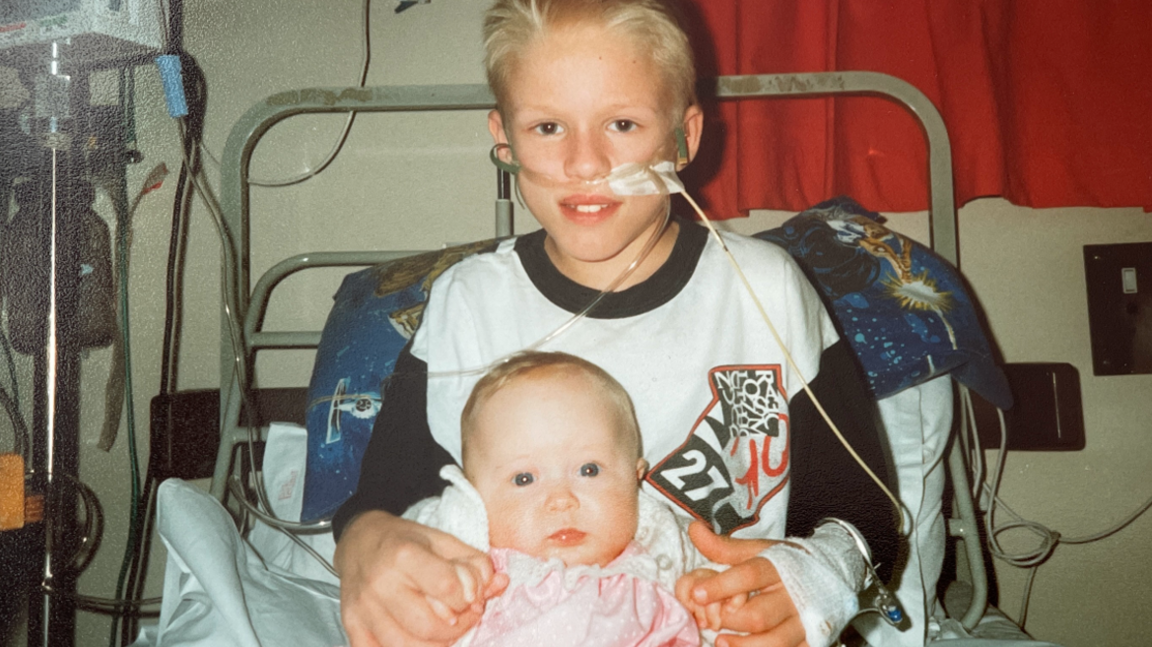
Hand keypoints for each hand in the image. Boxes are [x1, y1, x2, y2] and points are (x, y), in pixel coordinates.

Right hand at [334, 511, 508, 646]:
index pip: (449, 589)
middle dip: (458, 627)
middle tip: (462, 616)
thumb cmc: (405, 541)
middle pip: (429, 626)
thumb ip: (474, 564)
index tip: (471, 596)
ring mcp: (363, 609)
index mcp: (404, 555)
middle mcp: (380, 584)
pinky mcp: (352, 627)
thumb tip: (500, 584)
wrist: (360, 542)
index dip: (469, 597)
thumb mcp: (443, 541)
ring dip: (437, 644)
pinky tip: (419, 639)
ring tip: (445, 629)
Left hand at [681, 521, 807, 646]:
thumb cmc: (785, 562)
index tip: (697, 593)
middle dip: (730, 619)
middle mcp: (794, 596)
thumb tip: (694, 529)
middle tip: (710, 619)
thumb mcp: (757, 550)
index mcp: (780, 567)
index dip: (721, 585)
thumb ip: (724, 546)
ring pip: (775, 641)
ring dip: (743, 645)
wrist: (833, 573)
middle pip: (759, 615)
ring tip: (719, 641)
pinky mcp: (811, 639)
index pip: (749, 575)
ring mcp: (805, 621)